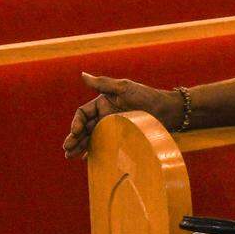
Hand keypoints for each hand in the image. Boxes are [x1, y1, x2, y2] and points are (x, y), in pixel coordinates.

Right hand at [62, 72, 181, 158]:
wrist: (168, 111)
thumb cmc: (146, 96)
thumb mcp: (125, 88)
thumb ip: (103, 84)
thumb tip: (82, 75)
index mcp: (102, 103)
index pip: (83, 114)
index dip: (76, 123)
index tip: (75, 132)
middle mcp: (105, 116)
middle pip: (84, 128)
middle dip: (74, 139)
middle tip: (67, 150)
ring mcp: (113, 128)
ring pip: (92, 138)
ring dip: (81, 146)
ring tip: (70, 156)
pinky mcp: (121, 137)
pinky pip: (104, 145)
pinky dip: (95, 151)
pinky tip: (87, 159)